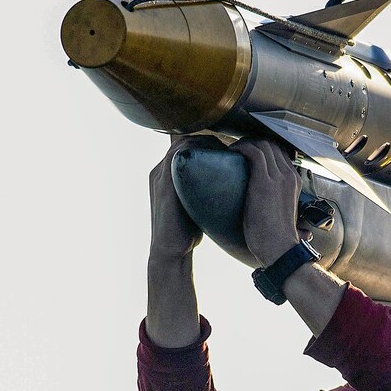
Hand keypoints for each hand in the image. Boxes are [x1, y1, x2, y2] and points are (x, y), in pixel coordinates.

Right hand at [148, 135, 225, 259]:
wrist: (170, 252)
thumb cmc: (187, 232)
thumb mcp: (195, 204)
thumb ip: (203, 191)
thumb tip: (228, 185)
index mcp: (166, 174)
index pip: (185, 146)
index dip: (206, 142)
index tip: (227, 147)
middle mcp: (159, 171)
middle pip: (183, 140)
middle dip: (207, 139)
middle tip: (230, 145)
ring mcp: (159, 176)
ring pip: (181, 145)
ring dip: (204, 142)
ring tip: (226, 148)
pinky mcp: (163, 184)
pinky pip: (177, 157)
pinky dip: (196, 152)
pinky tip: (216, 155)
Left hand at [234, 137, 302, 267]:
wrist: (280, 247)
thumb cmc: (277, 237)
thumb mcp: (282, 212)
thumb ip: (277, 202)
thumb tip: (270, 208)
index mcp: (294, 181)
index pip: (280, 152)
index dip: (263, 147)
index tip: (248, 152)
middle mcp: (289, 175)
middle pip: (271, 144)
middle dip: (252, 141)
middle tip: (237, 149)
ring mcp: (278, 177)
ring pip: (262, 144)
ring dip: (244, 143)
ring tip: (232, 150)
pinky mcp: (264, 182)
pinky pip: (253, 152)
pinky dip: (240, 148)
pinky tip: (231, 154)